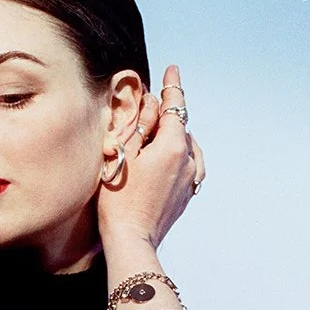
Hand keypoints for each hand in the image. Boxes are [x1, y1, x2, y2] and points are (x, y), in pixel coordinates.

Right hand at [97, 65, 205, 248]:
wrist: (131, 240)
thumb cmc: (119, 200)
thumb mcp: (123, 155)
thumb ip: (139, 125)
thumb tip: (150, 103)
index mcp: (173, 146)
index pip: (175, 107)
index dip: (173, 86)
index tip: (173, 69)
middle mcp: (188, 160)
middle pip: (180, 127)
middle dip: (165, 117)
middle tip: (145, 114)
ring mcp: (190, 179)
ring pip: (186, 146)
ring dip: (173, 138)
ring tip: (153, 139)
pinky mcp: (187, 195)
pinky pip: (188, 165)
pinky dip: (177, 156)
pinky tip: (163, 161)